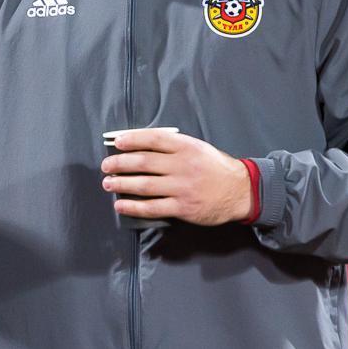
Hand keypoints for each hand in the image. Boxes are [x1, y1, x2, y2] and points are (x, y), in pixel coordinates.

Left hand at [99, 129, 252, 225]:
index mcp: (186, 147)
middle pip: (143, 162)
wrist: (241, 191)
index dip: (131, 140)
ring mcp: (182, 188)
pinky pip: (153, 207)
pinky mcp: (183, 208)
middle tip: (106, 166)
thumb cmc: (215, 168)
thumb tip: (140, 145)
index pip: (152, 140)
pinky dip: (133, 206)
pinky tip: (121, 204)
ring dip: (121, 184)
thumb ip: (172, 146)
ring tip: (108, 183)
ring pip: (144, 185)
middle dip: (119, 163)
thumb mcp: (197, 147)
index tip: (116, 143)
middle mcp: (183, 166)